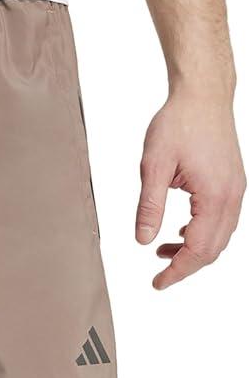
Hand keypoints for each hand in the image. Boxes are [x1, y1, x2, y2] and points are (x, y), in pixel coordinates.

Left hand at [136, 91, 244, 289]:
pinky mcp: (232, 183)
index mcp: (214, 196)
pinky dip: (202, 234)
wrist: (203, 95)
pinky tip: (180, 233)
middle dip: (185, 267)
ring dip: (193, 251)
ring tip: (162, 252)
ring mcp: (235, 189)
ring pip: (219, 237)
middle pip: (212, 250)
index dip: (177, 271)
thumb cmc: (179, 122)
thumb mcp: (153, 166)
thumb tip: (142, 241)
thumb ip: (149, 207)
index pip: (197, 250)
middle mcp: (231, 196)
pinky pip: (221, 221)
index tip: (157, 283)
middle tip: (159, 275)